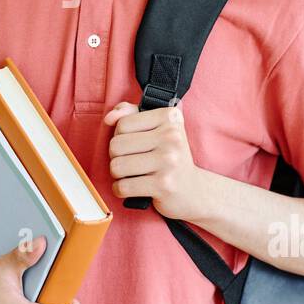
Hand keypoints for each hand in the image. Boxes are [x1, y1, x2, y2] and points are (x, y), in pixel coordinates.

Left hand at [103, 101, 206, 220]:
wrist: (194, 190)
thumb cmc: (168, 156)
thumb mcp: (154, 128)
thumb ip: (129, 113)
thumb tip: (109, 117)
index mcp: (170, 117)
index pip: (122, 124)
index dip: (120, 137)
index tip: (135, 145)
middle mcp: (172, 137)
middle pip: (116, 145)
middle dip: (117, 157)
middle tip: (132, 161)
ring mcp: (169, 161)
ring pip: (117, 166)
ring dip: (118, 175)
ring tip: (132, 174)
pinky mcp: (163, 185)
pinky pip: (123, 186)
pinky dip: (120, 190)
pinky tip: (133, 188)